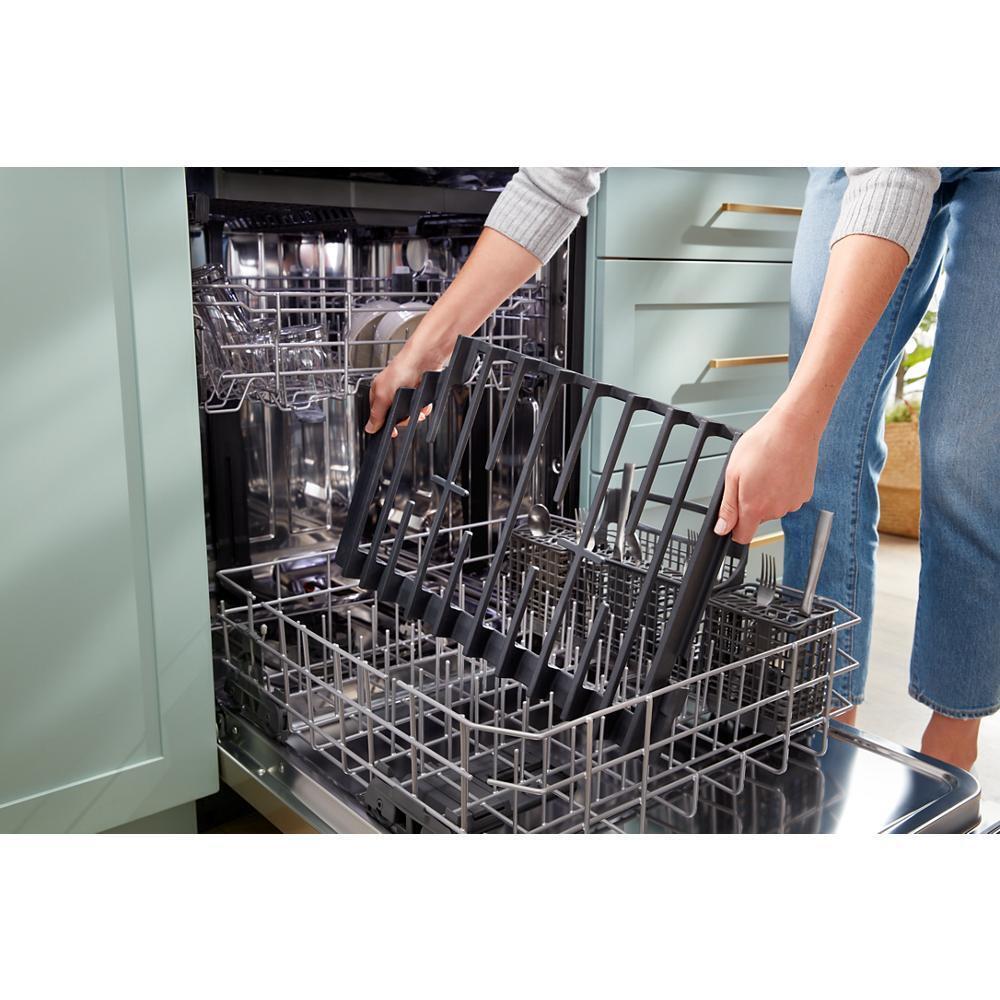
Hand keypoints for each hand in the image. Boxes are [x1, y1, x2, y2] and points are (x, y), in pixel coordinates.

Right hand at [364, 327, 454, 436]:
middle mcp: (391, 392)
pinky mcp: (418, 392)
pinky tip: (424, 404)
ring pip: (409, 413)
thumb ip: (376, 414)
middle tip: (407, 418)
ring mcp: (405, 392)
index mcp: (378, 392)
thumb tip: (369, 428)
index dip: (385, 425)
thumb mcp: (382, 395)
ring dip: (415, 414)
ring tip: (418, 411)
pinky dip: (424, 407)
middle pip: (395, 416)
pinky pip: (421, 406)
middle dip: (404, 420)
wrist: (424, 359)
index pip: (378, 415)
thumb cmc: (401, 368)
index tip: (392, 433)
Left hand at [713, 400, 821, 544]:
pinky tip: (780, 471)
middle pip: (757, 519)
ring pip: (774, 508)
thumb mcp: (732, 474)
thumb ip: (728, 506)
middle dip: (751, 504)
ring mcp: (793, 503)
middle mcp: (776, 510)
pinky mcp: (805, 494)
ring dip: (768, 495)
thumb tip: (722, 528)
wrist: (793, 428)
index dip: (734, 529)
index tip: (732, 518)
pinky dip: (783, 489)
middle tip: (750, 478)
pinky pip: (788, 498)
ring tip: (766, 470)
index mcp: (755, 507)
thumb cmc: (763, 444)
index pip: (742, 537)